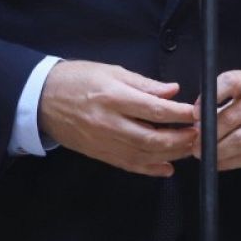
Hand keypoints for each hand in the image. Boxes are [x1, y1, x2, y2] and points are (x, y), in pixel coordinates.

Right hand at [37, 60, 196, 176]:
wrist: (42, 98)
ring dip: (171, 154)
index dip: (180, 114)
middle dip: (181, 138)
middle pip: (153, 138)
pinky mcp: (99, 154)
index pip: (155, 110)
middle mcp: (109, 122)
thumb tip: (172, 91)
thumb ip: (143, 84)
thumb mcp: (111, 71)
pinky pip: (129, 165)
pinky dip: (150, 169)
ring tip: (188, 148)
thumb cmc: (77, 79)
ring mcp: (104, 141)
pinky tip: (167, 168)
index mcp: (113, 96)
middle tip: (198, 134)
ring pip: (144, 155)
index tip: (196, 113)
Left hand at [194, 70, 240, 169]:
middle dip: (209, 132)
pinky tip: (219, 161)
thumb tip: (197, 121)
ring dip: (218, 150)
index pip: (231, 82)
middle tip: (195, 141)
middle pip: (232, 117)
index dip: (210, 97)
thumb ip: (221, 100)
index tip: (195, 113)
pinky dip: (230, 161)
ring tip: (204, 152)